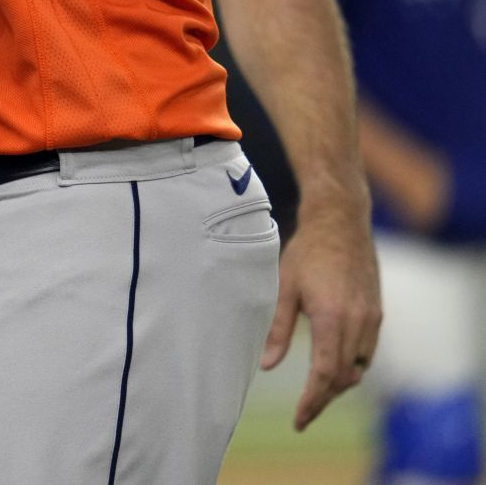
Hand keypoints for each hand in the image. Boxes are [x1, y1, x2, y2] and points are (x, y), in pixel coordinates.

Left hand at [260, 196, 382, 430]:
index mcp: (331, 317)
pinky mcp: (377, 313)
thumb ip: (276, 329)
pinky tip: (334, 366)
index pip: (326, 373)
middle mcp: (357, 322)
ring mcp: (371, 318)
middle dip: (324, 399)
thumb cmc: (306, 252)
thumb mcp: (282, 287)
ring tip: (316, 394)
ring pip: (359, 367)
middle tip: (304, 416)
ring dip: (339, 383)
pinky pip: (367, 351)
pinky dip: (352, 365)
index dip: (313, 400)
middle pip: (344, 376)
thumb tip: (266, 366)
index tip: (300, 419)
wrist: (341, 223)